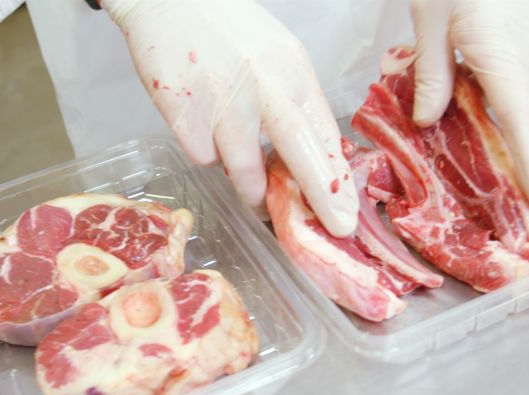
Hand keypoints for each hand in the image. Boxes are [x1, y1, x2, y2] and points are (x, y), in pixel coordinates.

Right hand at [103, 0, 357, 235]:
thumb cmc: (230, 32)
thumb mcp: (278, 56)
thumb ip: (296, 104)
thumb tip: (318, 163)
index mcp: (291, 69)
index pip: (323, 133)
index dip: (336, 180)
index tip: (347, 215)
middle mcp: (260, 83)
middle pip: (297, 150)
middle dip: (318, 196)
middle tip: (334, 227)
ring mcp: (219, 99)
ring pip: (243, 170)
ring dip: (252, 191)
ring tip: (254, 192)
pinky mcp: (181, 110)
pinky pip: (202, 156)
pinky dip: (207, 153)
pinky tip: (204, 127)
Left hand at [409, 0, 528, 209]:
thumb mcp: (431, 16)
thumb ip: (432, 72)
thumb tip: (426, 119)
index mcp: (502, 55)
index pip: (522, 124)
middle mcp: (524, 59)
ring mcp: (528, 51)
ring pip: (527, 113)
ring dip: (525, 155)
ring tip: (518, 198)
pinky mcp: (521, 44)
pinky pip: (518, 94)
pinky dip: (513, 126)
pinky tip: (496, 143)